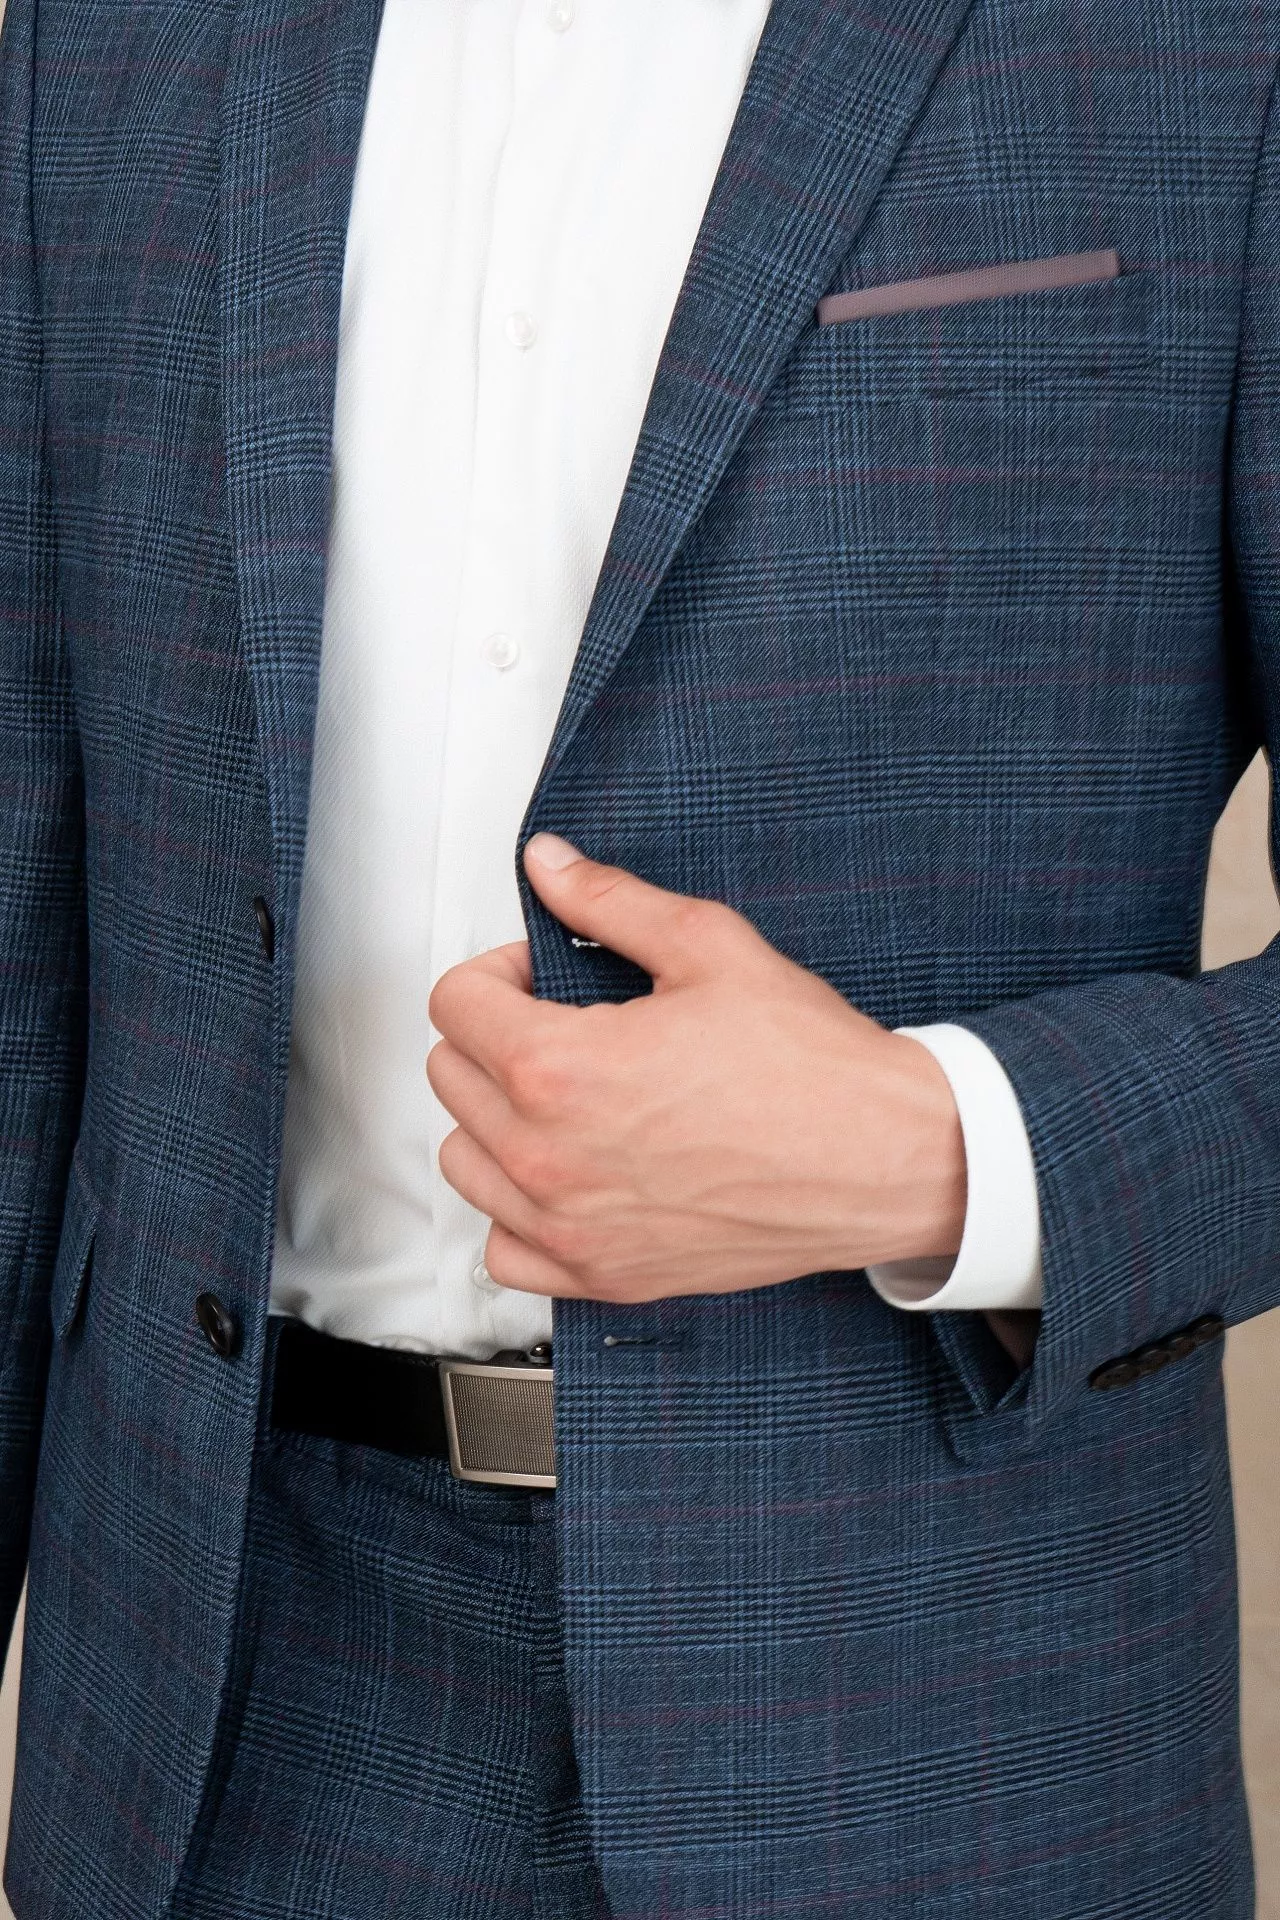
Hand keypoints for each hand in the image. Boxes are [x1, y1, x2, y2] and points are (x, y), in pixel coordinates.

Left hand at [426, 836, 966, 1302]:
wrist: (885, 1158)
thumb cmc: (812, 1066)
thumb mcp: (709, 948)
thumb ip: (609, 902)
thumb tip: (550, 865)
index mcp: (560, 1068)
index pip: (453, 1005)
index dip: (497, 971)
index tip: (540, 976)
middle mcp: (548, 1157)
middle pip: (452, 1077)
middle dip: (495, 1036)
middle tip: (561, 1024)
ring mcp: (571, 1226)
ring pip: (465, 1160)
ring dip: (495, 1119)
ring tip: (562, 1097)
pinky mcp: (603, 1274)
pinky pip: (505, 1248)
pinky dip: (517, 1211)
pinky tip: (564, 1175)